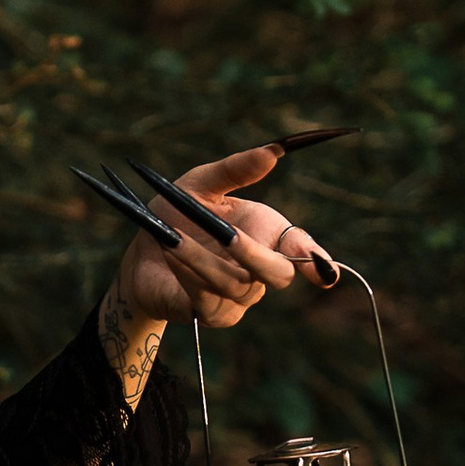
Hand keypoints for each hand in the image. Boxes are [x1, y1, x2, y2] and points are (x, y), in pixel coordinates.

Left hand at [112, 144, 336, 333]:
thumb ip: (236, 170)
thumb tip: (271, 151)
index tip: (324, 270)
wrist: (140, 253)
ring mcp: (239, 297)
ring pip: (236, 285)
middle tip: (229, 235)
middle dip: (254, 255)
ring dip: (203, 260)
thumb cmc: (177, 215)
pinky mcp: (212, 314)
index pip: (302, 251)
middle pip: (278, 275)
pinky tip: (170, 252)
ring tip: (174, 238)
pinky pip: (207, 299)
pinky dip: (189, 274)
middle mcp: (260, 271)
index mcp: (268, 235)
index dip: (317, 261)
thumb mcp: (202, 184)